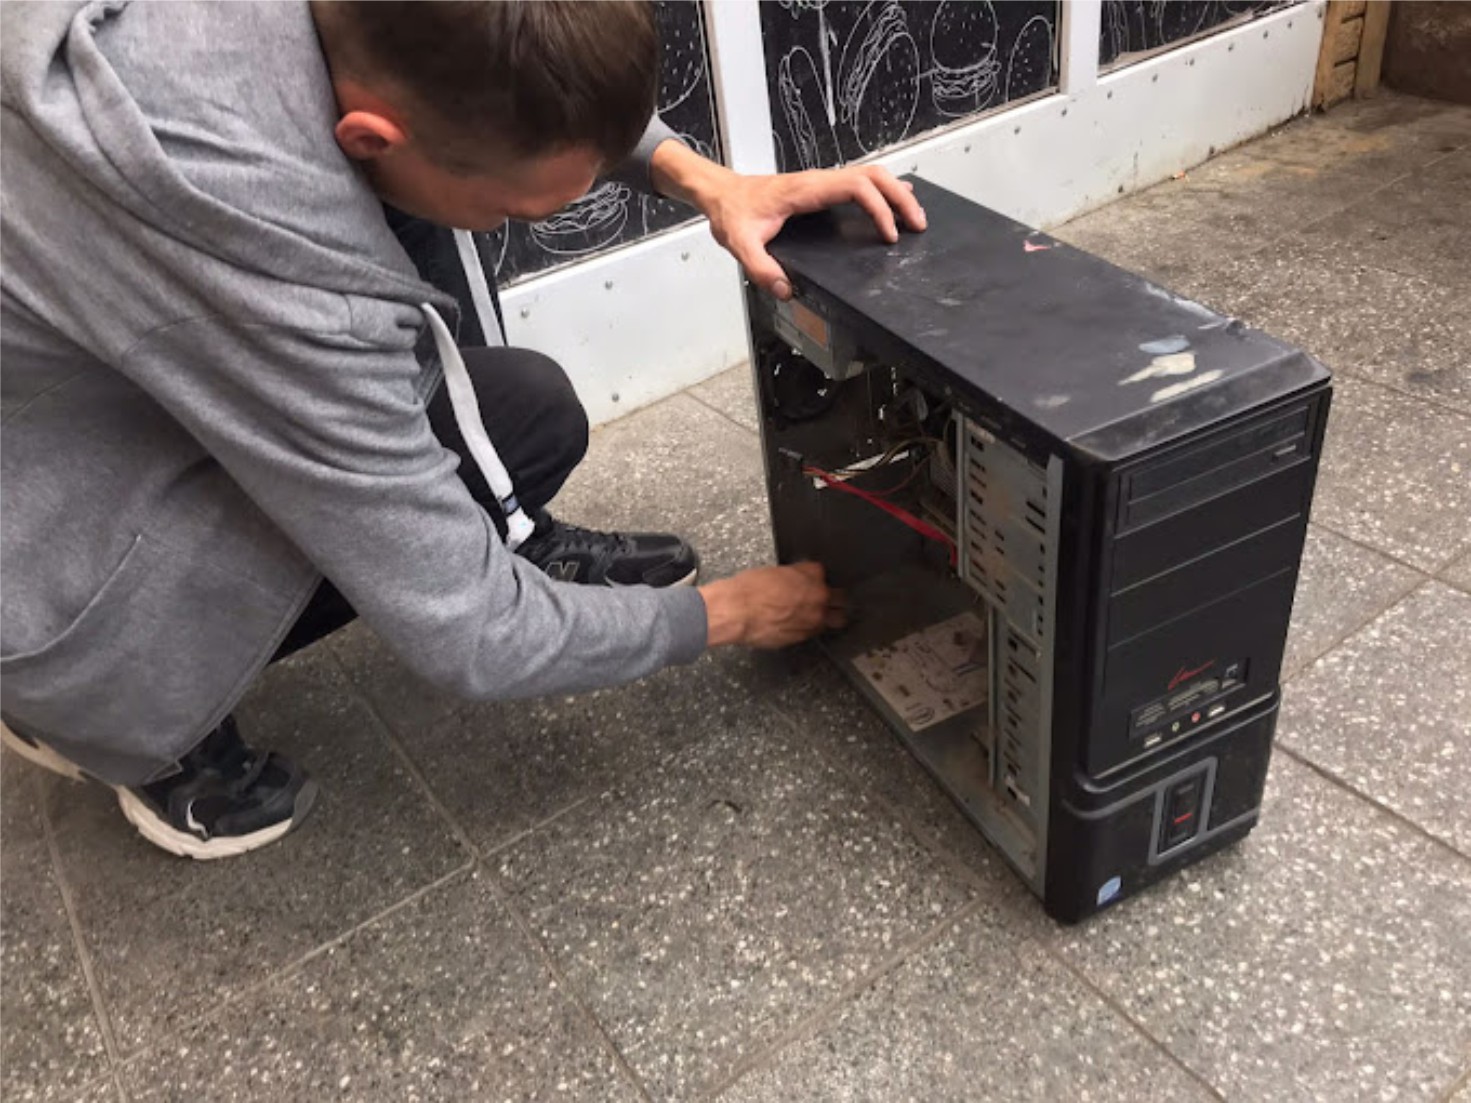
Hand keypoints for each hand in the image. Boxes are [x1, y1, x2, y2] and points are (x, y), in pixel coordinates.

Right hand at [699, 562, 846, 648]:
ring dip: (831, 616)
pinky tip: (800, 624)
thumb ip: (793, 576)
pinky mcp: (803, 636)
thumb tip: (796, 581)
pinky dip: (810, 628)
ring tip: (822, 614)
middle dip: (835, 597)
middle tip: (828, 598)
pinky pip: (814, 631)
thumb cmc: (749, 590)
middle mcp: (818, 598)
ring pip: (836, 619)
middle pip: (841, 598)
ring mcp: (813, 620)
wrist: (736, 612)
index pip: (823, 573)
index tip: (811, 580)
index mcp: (812, 576)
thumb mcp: (774, 572)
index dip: (816, 577)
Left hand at [703, 166, 926, 299]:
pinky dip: (882, 191)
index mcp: (806, 190)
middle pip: (873, 176)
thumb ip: (760, 267)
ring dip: (895, 193)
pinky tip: (895, 202)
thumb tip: (785, 289)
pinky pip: (859, 182)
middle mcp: (818, 181)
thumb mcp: (740, 242)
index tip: (888, 235)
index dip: (879, 208)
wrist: (722, 193)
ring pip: (870, 175)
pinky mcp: (821, 188)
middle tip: (918, 224)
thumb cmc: (732, 212)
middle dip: (900, 198)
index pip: (856, 187)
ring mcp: (822, 182)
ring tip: (914, 217)